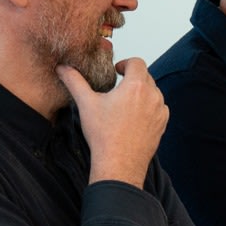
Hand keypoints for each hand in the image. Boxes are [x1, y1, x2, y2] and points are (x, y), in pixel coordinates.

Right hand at [62, 59, 165, 186]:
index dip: (125, 63)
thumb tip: (63, 68)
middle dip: (132, 78)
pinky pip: (158, 108)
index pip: (137, 62)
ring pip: (153, 93)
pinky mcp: (163, 124)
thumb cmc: (104, 134)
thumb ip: (74, 81)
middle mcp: (153, 96)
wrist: (119, 163)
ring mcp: (160, 111)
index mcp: (136, 86)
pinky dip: (148, 107)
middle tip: (117, 87)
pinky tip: (133, 117)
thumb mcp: (86, 103)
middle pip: (146, 77)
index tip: (116, 70)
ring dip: (141, 93)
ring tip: (124, 103)